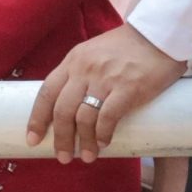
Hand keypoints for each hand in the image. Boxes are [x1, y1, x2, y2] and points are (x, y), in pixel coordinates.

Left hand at [28, 22, 186, 163]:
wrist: (159, 35)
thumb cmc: (126, 47)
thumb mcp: (92, 53)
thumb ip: (79, 74)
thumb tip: (69, 106)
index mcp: (72, 62)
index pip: (46, 93)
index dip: (37, 118)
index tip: (32, 139)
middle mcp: (84, 70)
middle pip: (62, 110)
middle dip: (59, 137)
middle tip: (62, 157)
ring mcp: (105, 79)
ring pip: (83, 117)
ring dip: (83, 141)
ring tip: (86, 156)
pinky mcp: (129, 87)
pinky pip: (108, 116)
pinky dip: (102, 133)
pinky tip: (103, 143)